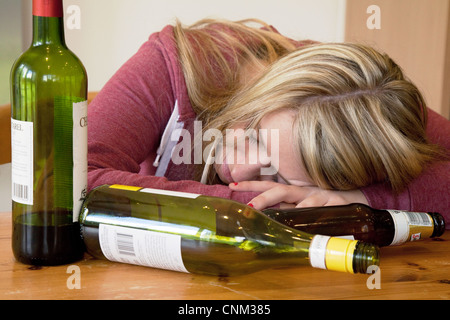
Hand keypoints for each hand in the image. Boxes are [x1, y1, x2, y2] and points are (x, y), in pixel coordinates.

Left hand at [229, 181, 367, 209]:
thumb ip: (287, 210)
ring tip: (275, 211)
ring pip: (301, 198)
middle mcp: (303, 191)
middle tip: (249, 206)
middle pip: (280, 190)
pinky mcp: (335, 201)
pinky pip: (324, 205)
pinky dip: (314, 210)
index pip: (269, 186)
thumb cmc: (325, 203)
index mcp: (294, 192)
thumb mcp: (303, 206)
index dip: (251, 184)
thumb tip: (268, 219)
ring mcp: (319, 194)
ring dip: (288, 204)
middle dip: (263, 196)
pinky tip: (307, 215)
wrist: (358, 199)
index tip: (231, 184)